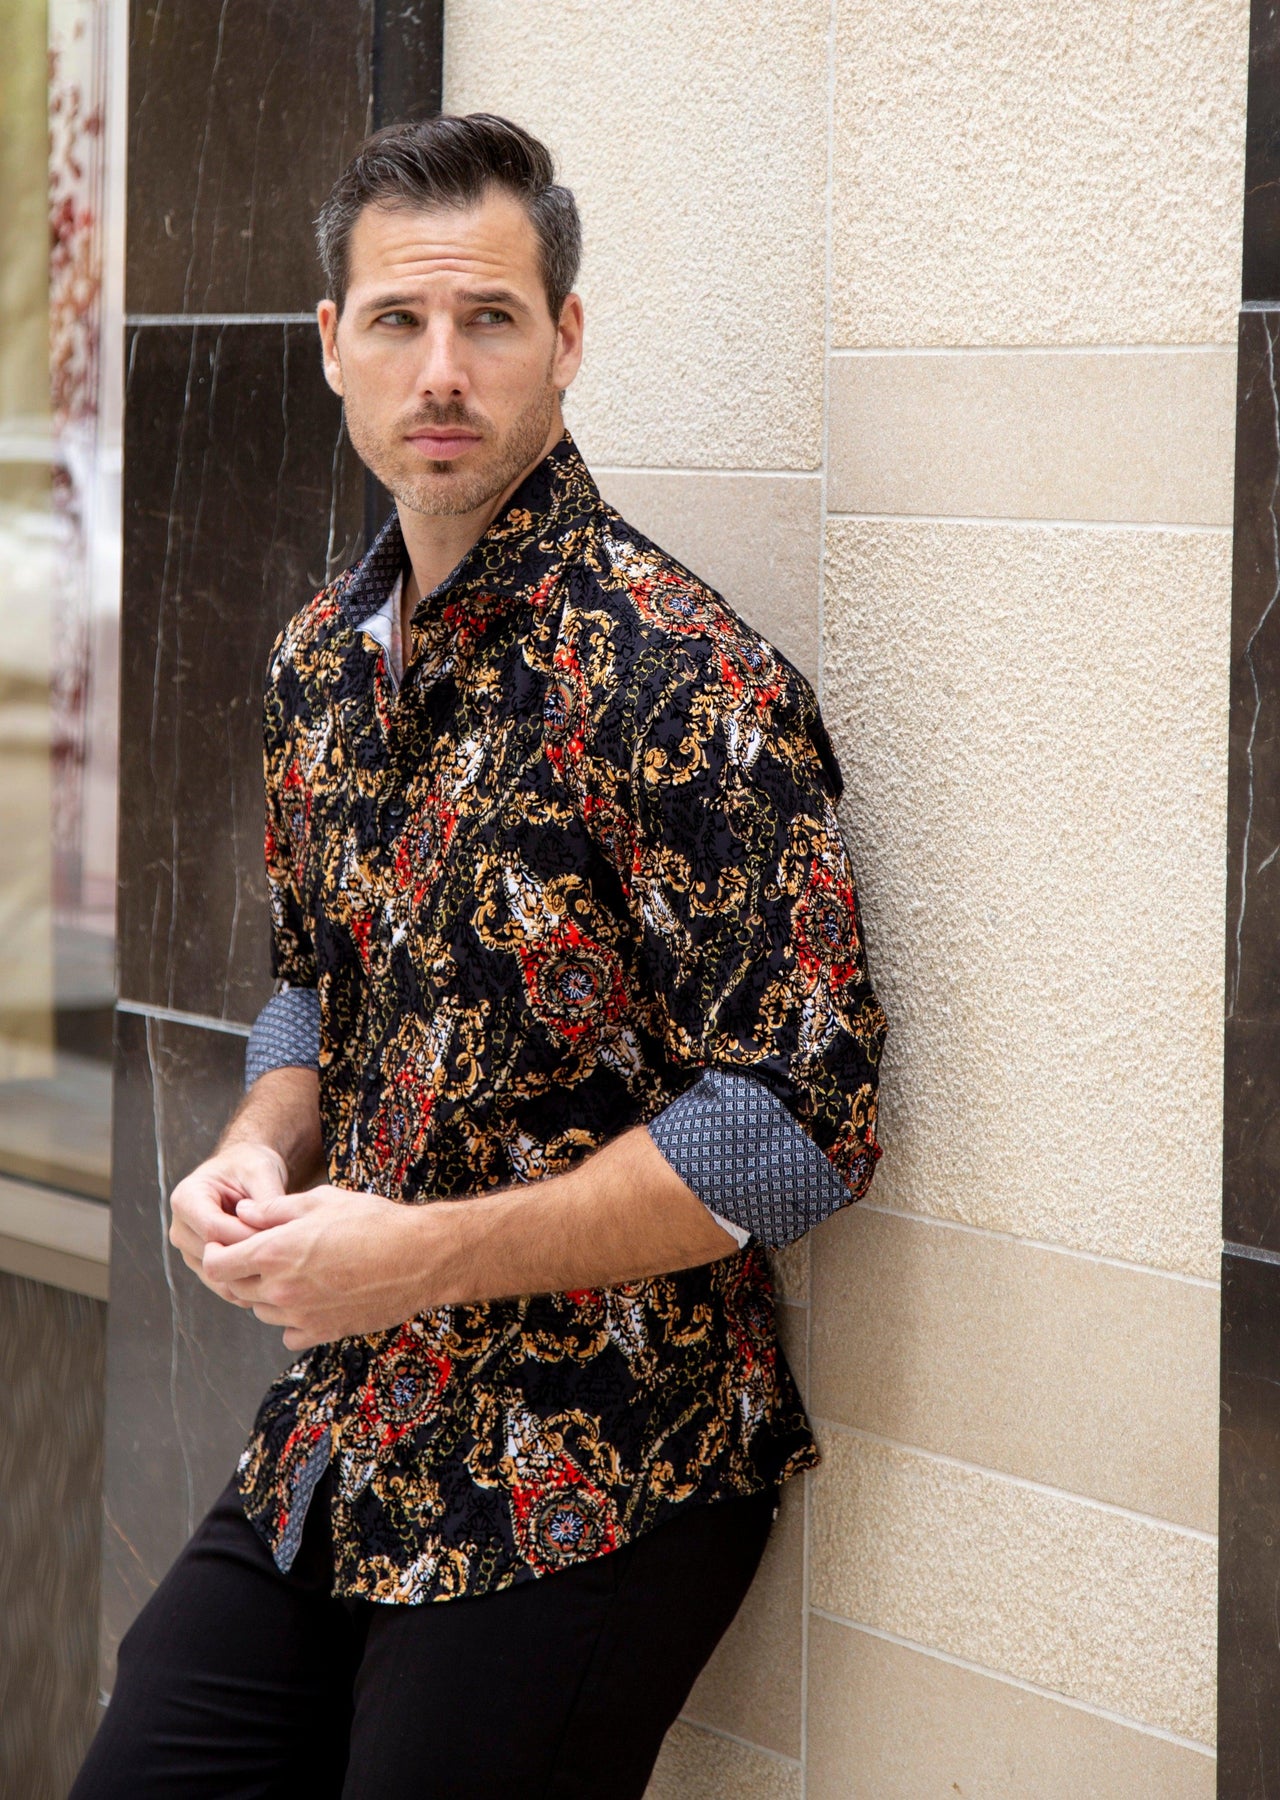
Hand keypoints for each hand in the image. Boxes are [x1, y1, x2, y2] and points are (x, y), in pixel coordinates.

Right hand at [168, 1143, 287, 1304]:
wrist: (242, 1172)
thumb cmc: (249, 1167)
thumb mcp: (260, 1171)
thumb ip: (267, 1200)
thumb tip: (277, 1232)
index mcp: (186, 1198)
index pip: (212, 1229)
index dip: (246, 1237)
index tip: (278, 1238)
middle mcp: (180, 1228)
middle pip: (212, 1255)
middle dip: (250, 1258)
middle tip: (285, 1261)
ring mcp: (188, 1250)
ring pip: (217, 1276)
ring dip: (248, 1275)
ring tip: (281, 1271)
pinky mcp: (202, 1265)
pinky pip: (222, 1284)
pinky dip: (246, 1284)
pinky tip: (272, 1279)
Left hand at [201, 1186, 432, 1350]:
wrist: (419, 1257)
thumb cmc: (372, 1221)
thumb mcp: (320, 1201)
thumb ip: (274, 1210)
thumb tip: (244, 1212)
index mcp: (273, 1252)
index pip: (217, 1265)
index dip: (216, 1252)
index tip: (226, 1244)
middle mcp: (280, 1289)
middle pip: (236, 1289)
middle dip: (242, 1271)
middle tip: (266, 1254)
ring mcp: (300, 1315)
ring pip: (261, 1311)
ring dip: (266, 1294)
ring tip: (296, 1271)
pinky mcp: (322, 1332)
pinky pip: (289, 1332)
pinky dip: (292, 1319)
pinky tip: (312, 1298)